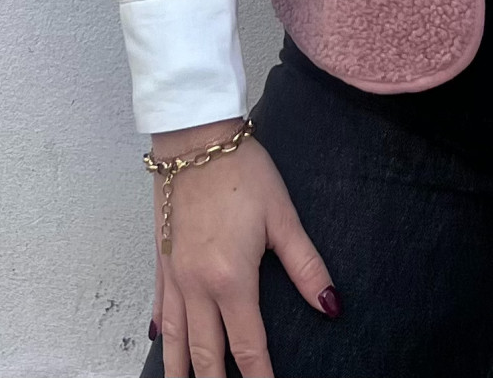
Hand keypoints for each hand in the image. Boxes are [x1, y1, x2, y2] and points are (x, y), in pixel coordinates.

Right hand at [148, 116, 339, 376]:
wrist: (196, 138)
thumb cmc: (243, 171)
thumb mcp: (283, 216)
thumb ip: (307, 266)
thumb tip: (331, 306)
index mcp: (231, 280)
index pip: (248, 347)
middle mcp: (197, 287)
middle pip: (206, 354)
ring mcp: (175, 276)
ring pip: (176, 340)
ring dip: (183, 370)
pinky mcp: (162, 261)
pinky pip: (160, 310)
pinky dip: (163, 336)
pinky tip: (163, 346)